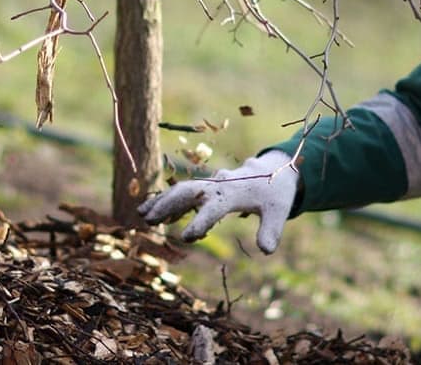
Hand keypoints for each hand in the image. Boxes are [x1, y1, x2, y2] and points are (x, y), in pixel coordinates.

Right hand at [137, 150, 297, 253]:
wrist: (274, 169)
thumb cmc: (275, 193)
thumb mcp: (279, 211)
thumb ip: (271, 229)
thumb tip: (266, 251)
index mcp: (235, 192)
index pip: (214, 207)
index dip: (200, 221)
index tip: (187, 237)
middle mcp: (218, 185)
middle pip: (188, 191)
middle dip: (167, 204)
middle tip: (149, 220)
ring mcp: (211, 184)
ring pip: (181, 190)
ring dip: (161, 201)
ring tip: (142, 215)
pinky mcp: (207, 187)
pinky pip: (183, 192)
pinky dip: (166, 200)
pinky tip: (151, 212)